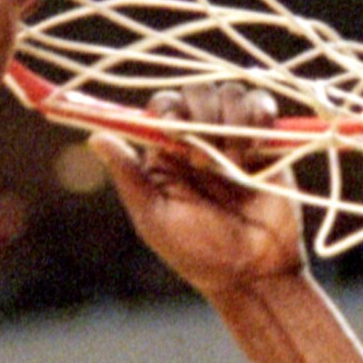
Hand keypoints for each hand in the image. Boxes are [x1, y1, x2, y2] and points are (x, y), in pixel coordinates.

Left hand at [103, 83, 309, 295]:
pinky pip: (262, 105)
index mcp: (168, 154)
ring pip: (230, 92)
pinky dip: (258, 116)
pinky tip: (253, 148)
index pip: (163, 106)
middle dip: (201, 115)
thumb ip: (129, 176)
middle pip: (197, 90)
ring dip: (231, 121)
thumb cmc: (199, 254)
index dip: (169, 110)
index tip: (174, 135)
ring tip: (234, 163)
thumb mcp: (154, 218)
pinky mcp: (267, 142)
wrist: (254, 272)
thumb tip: (94, 136)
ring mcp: (235, 138)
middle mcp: (200, 139)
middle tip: (204, 161)